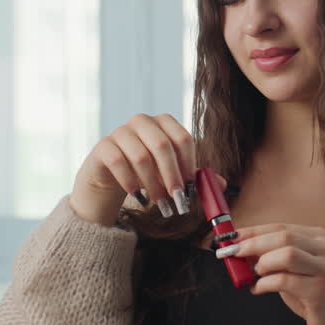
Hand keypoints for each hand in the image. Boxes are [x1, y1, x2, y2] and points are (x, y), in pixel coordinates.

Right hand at [70, 113, 198, 223]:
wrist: (110, 176)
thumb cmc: (147, 172)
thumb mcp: (172, 174)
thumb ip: (193, 176)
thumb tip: (221, 183)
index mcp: (164, 123)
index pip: (182, 138)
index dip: (188, 164)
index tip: (190, 187)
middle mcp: (142, 122)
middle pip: (163, 145)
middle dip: (172, 176)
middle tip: (177, 200)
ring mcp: (121, 131)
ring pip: (141, 156)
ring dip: (152, 184)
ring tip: (158, 202)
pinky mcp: (103, 146)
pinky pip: (118, 162)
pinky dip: (130, 181)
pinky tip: (137, 195)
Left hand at [221, 223, 324, 324]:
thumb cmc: (311, 294)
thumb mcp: (292, 269)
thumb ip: (272, 256)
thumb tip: (241, 247)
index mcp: (319, 237)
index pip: (281, 227)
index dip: (252, 231)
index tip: (230, 237)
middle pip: (283, 236)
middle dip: (253, 243)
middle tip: (233, 252)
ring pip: (287, 254)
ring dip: (263, 263)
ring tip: (256, 274)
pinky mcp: (320, 290)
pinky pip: (285, 280)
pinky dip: (265, 284)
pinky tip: (258, 289)